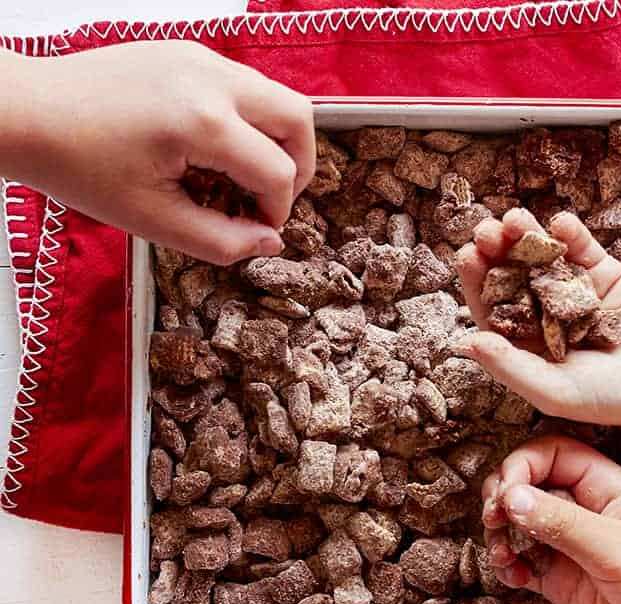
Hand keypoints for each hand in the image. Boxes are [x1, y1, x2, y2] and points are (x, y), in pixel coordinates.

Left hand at [5, 42, 314, 263]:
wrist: (27, 113)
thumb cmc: (81, 169)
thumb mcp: (154, 221)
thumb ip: (222, 240)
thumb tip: (270, 242)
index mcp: (203, 122)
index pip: (278, 171)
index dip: (277, 210)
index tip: (256, 228)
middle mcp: (212, 78)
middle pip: (299, 119)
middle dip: (300, 166)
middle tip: (271, 197)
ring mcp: (201, 56)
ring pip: (278, 96)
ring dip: (278, 140)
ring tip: (248, 173)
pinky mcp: (188, 50)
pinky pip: (245, 85)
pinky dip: (250, 120)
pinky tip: (219, 147)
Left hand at [455, 208, 620, 426]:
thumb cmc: (611, 397)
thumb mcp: (553, 390)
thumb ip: (509, 367)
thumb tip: (464, 343)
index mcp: (523, 342)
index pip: (489, 307)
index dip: (476, 282)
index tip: (466, 257)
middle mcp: (541, 312)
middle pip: (509, 275)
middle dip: (496, 251)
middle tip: (486, 231)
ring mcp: (570, 289)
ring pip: (541, 255)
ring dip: (526, 234)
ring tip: (515, 219)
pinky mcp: (602, 272)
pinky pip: (582, 247)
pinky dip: (570, 232)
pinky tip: (559, 222)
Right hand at [482, 434, 620, 603]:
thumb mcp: (616, 548)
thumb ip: (560, 521)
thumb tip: (512, 495)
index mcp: (605, 485)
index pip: (551, 453)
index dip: (522, 465)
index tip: (506, 492)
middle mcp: (584, 508)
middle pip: (528, 484)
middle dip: (504, 497)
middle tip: (494, 519)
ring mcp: (571, 543)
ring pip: (519, 523)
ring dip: (501, 534)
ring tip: (503, 553)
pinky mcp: (562, 577)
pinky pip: (523, 561)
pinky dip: (510, 566)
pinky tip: (514, 575)